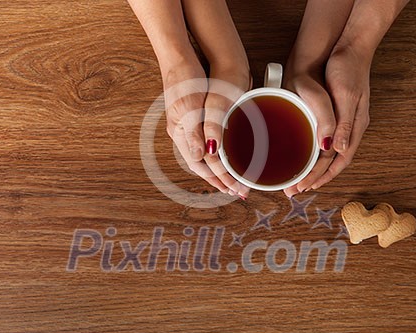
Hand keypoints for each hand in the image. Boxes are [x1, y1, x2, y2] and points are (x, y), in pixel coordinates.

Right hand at [162, 56, 250, 197]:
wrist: (180, 58)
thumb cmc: (183, 79)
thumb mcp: (188, 105)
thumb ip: (194, 132)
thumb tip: (201, 155)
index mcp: (180, 133)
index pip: (199, 164)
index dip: (216, 178)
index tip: (231, 189)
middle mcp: (183, 133)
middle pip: (201, 164)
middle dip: (218, 179)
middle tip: (236, 191)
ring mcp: (189, 125)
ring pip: (205, 156)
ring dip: (218, 169)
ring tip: (232, 179)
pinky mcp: (196, 117)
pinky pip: (208, 143)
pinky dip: (218, 154)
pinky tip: (225, 154)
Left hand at [283, 43, 370, 195]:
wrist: (346, 47)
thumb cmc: (347, 69)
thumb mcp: (345, 96)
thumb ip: (342, 123)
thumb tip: (335, 149)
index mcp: (353, 127)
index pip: (338, 162)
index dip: (321, 177)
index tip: (303, 188)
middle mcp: (348, 128)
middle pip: (331, 163)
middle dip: (314, 178)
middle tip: (293, 190)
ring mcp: (340, 122)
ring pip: (326, 155)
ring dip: (312, 169)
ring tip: (296, 179)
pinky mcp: (331, 114)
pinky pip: (322, 142)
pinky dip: (312, 154)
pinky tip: (301, 155)